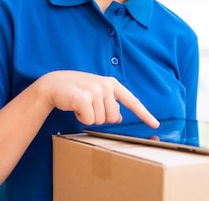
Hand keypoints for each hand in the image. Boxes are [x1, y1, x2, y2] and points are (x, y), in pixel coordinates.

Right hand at [37, 70, 158, 128]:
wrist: (54, 84)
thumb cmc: (75, 89)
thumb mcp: (95, 93)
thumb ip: (109, 103)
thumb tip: (119, 117)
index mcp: (112, 83)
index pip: (131, 101)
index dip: (144, 114)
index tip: (155, 125)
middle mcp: (106, 86)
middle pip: (113, 117)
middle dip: (100, 117)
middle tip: (88, 106)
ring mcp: (96, 91)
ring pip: (101, 121)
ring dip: (89, 117)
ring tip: (80, 104)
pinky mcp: (84, 98)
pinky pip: (89, 120)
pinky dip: (81, 118)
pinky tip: (75, 106)